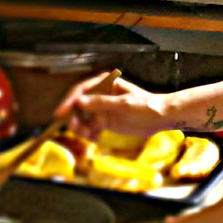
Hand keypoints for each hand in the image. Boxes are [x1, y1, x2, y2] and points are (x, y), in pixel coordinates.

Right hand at [57, 76, 171, 140]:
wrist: (161, 118)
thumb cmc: (145, 106)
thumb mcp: (123, 104)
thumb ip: (101, 103)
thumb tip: (79, 102)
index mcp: (105, 84)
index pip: (81, 91)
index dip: (69, 101)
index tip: (61, 113)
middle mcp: (100, 95)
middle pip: (79, 106)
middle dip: (75, 118)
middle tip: (76, 130)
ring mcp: (102, 109)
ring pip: (83, 119)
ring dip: (82, 128)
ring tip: (91, 136)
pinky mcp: (105, 122)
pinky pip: (91, 128)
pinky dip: (90, 134)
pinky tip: (96, 138)